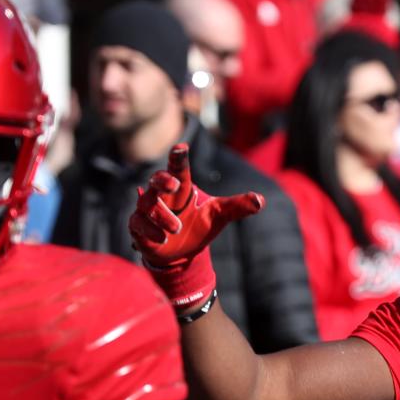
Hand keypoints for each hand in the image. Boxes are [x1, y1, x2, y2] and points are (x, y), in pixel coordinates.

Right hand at [129, 144, 264, 306]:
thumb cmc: (199, 225)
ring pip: (148, 205)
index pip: (178, 168)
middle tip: (174, 184)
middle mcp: (162, 195)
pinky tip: (162, 239)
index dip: (178, 157)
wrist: (183, 253)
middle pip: (156, 180)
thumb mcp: (220, 215)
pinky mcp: (139, 227)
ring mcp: (148, 210)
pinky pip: (138, 224)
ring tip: (177, 228)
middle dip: (163, 180)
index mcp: (182, 187)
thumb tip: (260, 200)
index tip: (181, 147)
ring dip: (162, 215)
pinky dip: (150, 231)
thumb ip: (238, 206)